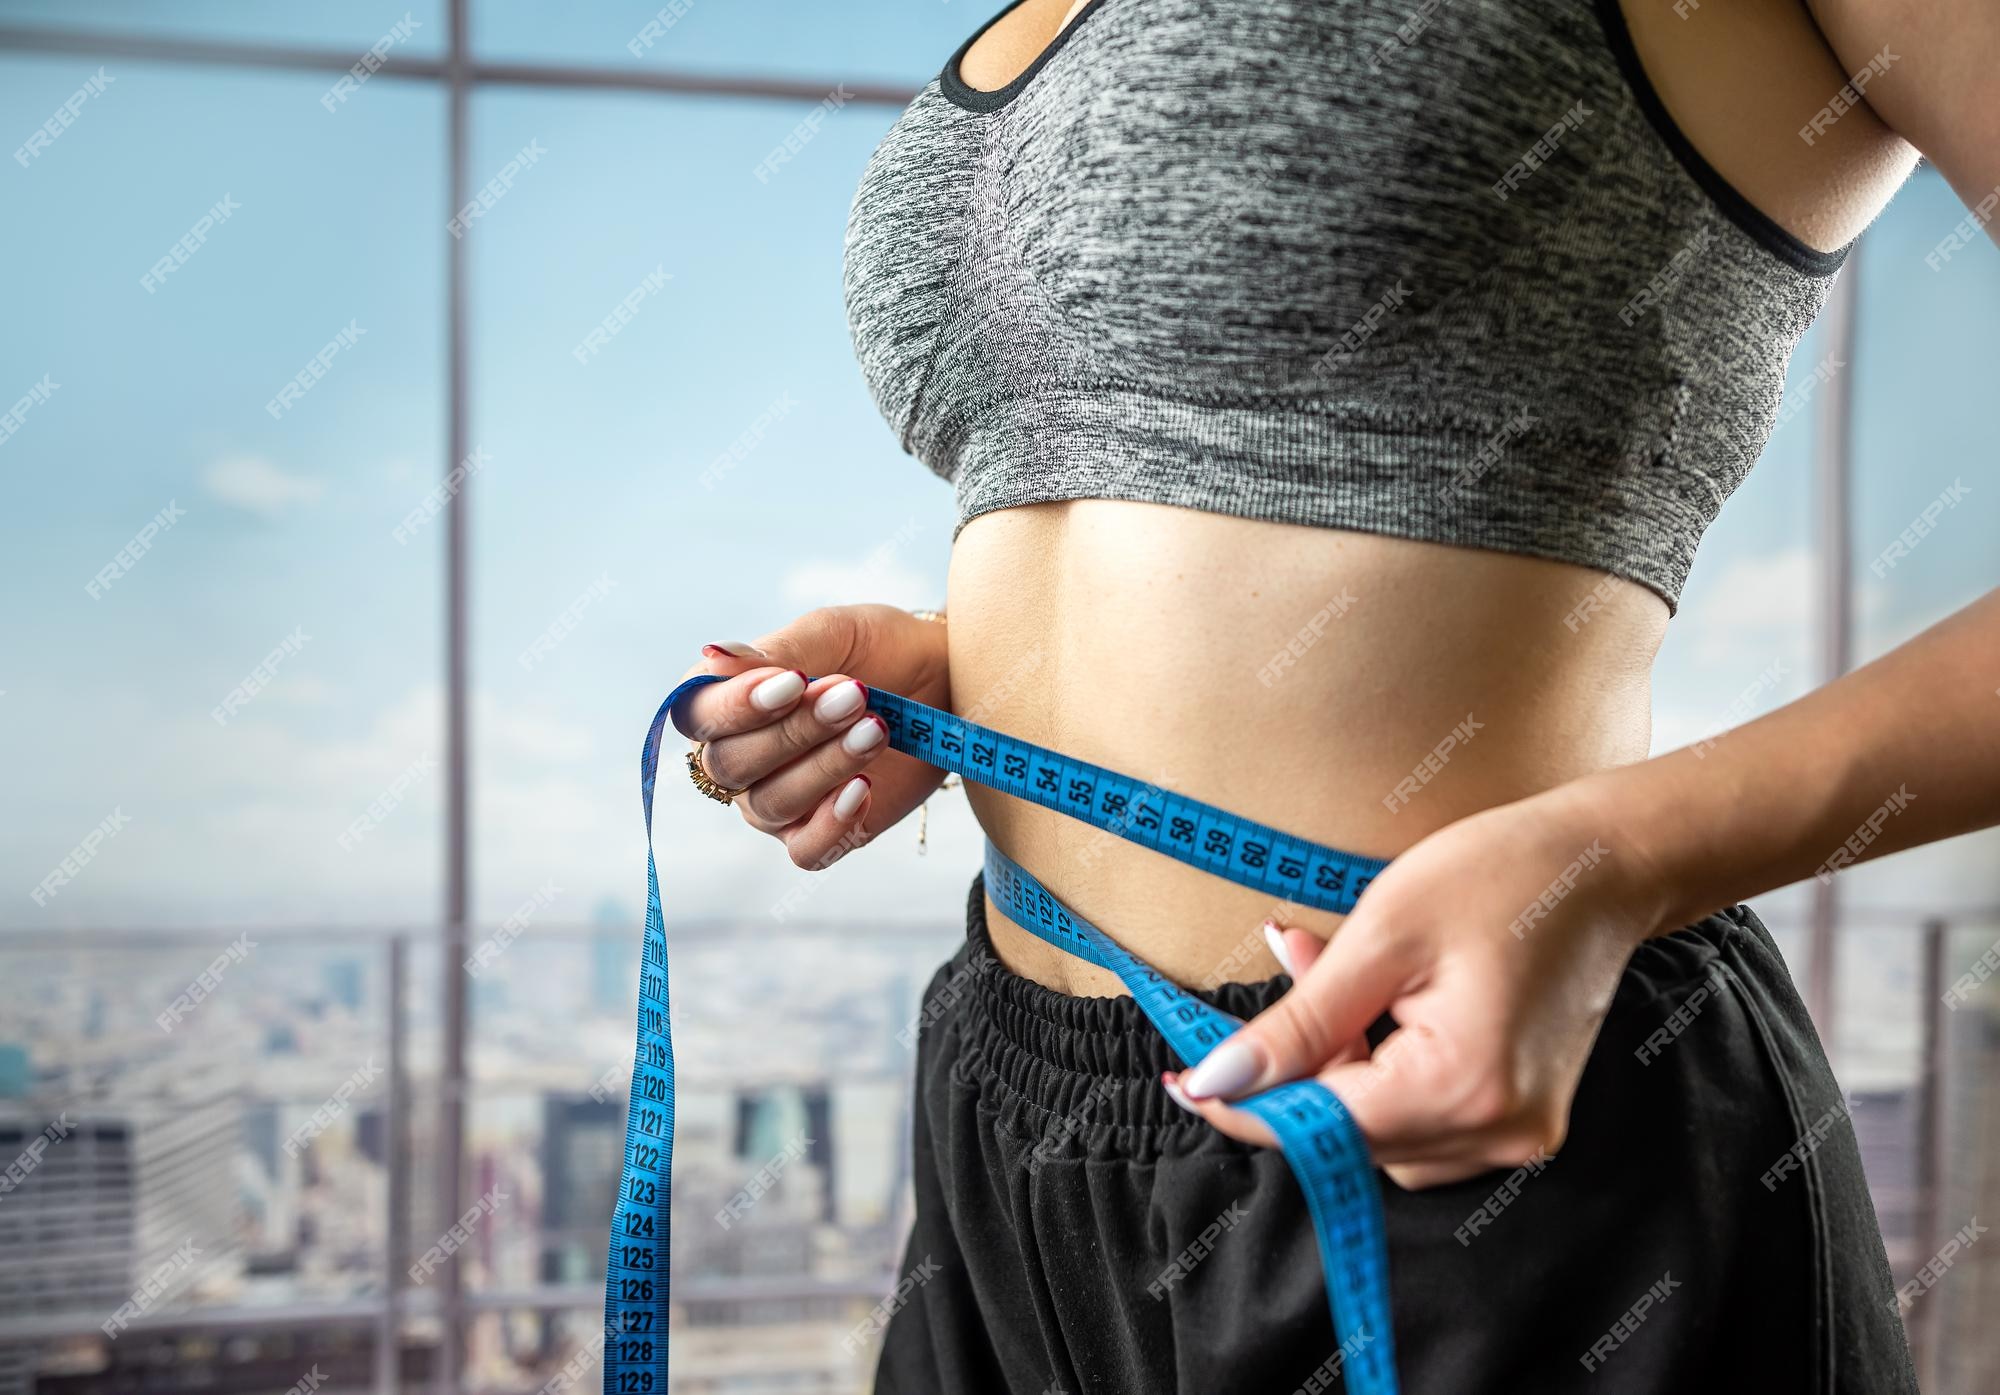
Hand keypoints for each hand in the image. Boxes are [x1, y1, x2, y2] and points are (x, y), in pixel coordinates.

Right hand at [672, 605, 950, 868]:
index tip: (792, 683)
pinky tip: (863, 790)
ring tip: (875, 728)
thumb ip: (780, 650)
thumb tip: (714, 658)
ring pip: (772, 803)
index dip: (734, 706)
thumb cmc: (878, 649)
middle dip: (794, 730)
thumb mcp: (834, 634)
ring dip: (824, 766)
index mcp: (729, 702)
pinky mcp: (824, 832)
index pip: (697, 715)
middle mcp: (742, 758)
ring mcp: (779, 801)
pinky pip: (806, 851)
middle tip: (854, 694)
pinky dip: (832, 825)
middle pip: (732, 763)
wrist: (943, 679)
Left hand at [1167, 779, 1670, 1189]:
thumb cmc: (1501, 876)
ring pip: (1378, 1131)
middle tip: (1291, 959)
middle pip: (1349, 1133)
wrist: (1604, 864)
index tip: (1180, 1078)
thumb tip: (1218, 1080)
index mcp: (1463, 1089)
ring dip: (1337, 1064)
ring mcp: (1515, 1133)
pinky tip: (1374, 1003)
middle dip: (1298, 1061)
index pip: (1320, 1127)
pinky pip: (1419, 1118)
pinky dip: (1379, 1071)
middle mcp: (1496, 1132)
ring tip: (1336, 967)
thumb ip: (1297, 1023)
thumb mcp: (1382, 937)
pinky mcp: (1518, 1116)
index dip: (1243, 1106)